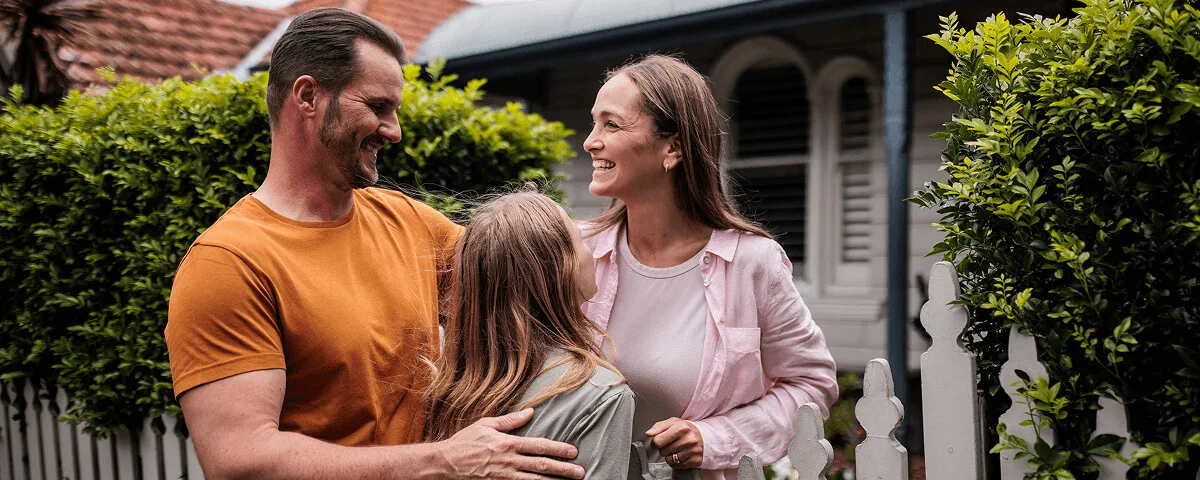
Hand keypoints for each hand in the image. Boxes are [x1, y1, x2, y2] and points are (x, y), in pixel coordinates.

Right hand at [438, 408, 584, 478]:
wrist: (445, 463)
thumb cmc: (465, 442)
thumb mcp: (486, 424)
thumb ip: (510, 420)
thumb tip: (530, 411)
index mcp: (508, 444)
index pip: (539, 446)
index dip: (558, 449)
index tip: (573, 451)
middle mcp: (509, 461)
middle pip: (542, 466)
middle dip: (563, 469)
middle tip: (581, 472)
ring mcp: (504, 477)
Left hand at [646, 417, 702, 468]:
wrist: (703, 437)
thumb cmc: (685, 430)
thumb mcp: (672, 423)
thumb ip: (658, 427)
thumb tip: (649, 434)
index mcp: (682, 427)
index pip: (658, 441)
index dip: (654, 443)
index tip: (658, 442)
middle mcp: (689, 439)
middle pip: (663, 451)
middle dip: (664, 449)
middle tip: (670, 444)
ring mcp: (694, 451)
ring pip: (669, 460)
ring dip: (670, 456)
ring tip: (676, 449)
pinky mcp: (696, 460)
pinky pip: (677, 466)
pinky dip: (676, 462)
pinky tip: (681, 455)